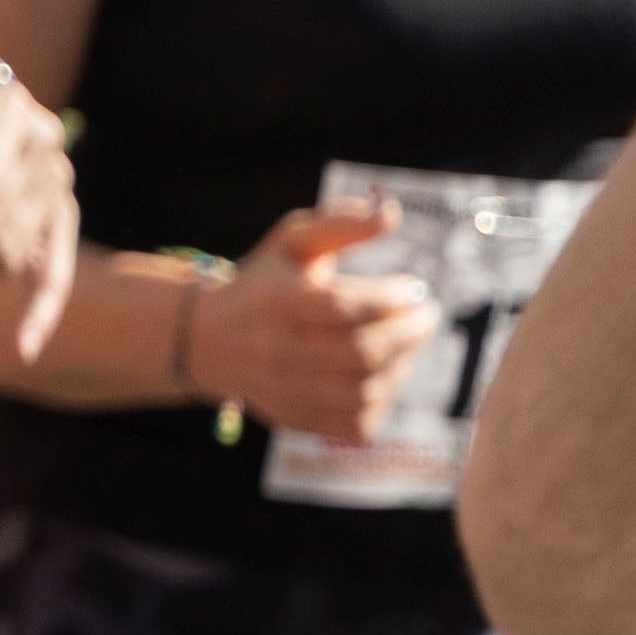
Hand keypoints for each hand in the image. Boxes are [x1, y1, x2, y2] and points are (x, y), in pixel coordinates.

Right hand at [197, 200, 442, 442]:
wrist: (208, 337)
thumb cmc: (265, 282)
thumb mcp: (292, 241)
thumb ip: (341, 222)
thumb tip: (392, 211)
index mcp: (275, 301)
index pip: (344, 306)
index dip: (391, 298)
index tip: (413, 287)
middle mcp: (276, 349)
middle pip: (361, 353)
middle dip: (409, 334)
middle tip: (427, 316)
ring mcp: (284, 389)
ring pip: (364, 391)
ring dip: (401, 367)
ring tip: (406, 344)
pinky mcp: (294, 418)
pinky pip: (355, 423)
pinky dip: (381, 400)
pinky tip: (383, 375)